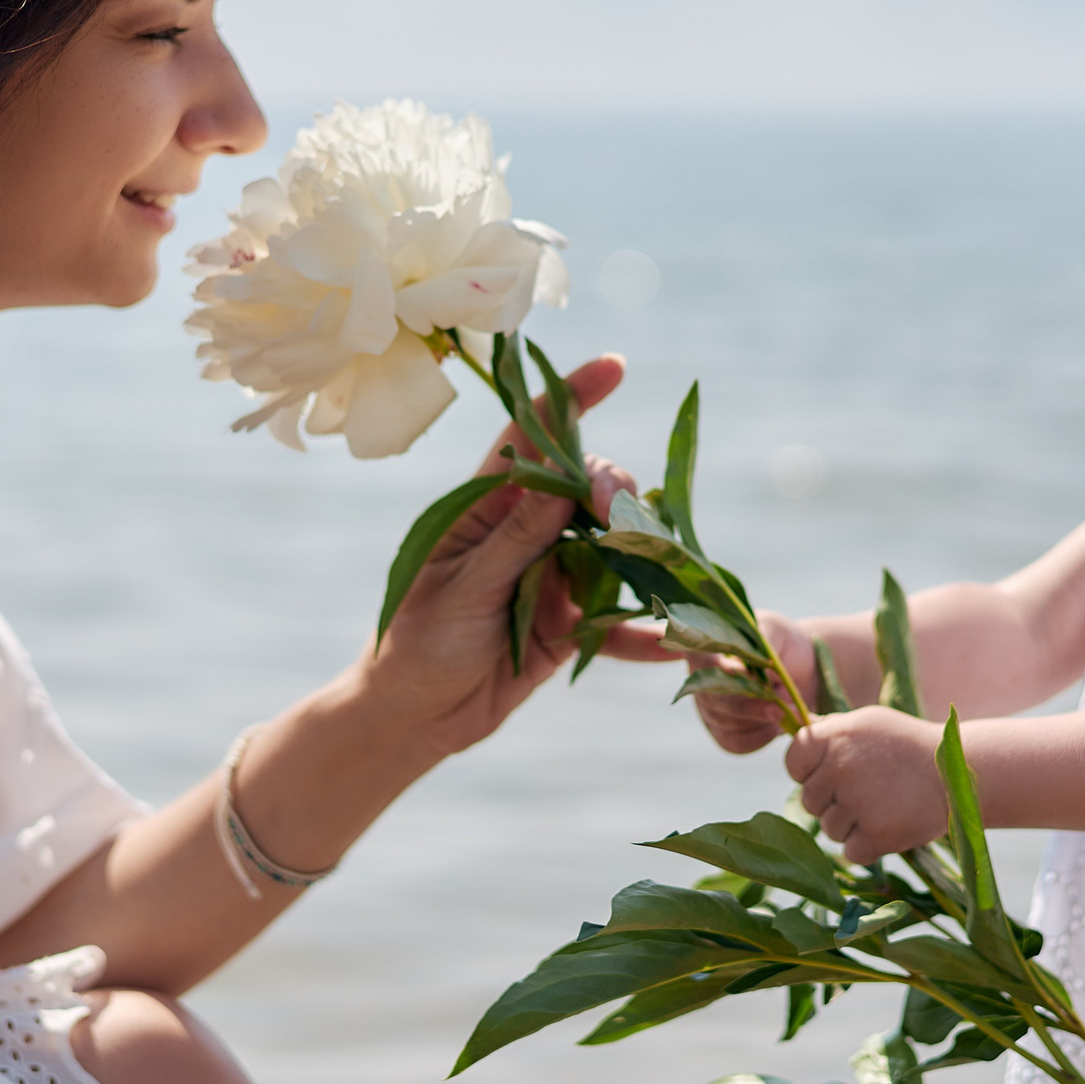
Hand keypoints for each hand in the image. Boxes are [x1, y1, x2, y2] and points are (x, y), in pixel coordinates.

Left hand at [363, 355, 636, 758]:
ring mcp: (551, 575)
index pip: (532, 436)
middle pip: (587, 489)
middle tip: (620, 521)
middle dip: (614, 494)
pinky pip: (617, 620)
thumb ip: (514, 540)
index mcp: (485, 507)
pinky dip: (643, 632)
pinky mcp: (569, 624)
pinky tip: (672, 643)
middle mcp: (525, 531)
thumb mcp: (463, 589)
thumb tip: (561, 480)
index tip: (614, 366)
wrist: (412, 716)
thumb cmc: (417, 643)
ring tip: (662, 569)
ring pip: (612, 547)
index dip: (572, 397)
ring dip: (640, 556)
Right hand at [694, 612, 819, 753]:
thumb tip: (751, 661)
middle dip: (746, 705)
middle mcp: (699, 676)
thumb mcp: (773, 631)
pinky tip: (775, 727)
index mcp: (706, 644)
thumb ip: (760, 639)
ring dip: (758, 719)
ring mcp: (708, 706)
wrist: (805, 670)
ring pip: (722, 722)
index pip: (693, 655)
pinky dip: (758, 738)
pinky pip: (732, 742)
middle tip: (779, 707)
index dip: (688, 661)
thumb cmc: (782, 643)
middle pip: (710, 697)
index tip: (730, 671)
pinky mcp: (722, 730)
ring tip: (787, 708)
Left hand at [786, 707, 949, 865]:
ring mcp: (858, 802)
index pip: (793, 761)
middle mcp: (841, 767)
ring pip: (830, 829)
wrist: (958, 772)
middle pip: (809, 800)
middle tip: (866, 792)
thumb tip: (796, 739)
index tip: (830, 774)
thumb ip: (830, 732)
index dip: (807, 772)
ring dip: (852, 825)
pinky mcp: (877, 834)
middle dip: (832, 802)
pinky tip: (889, 825)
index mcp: (834, 735)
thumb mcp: (868, 723)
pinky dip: (868, 846)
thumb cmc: (907, 745)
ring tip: (883, 806)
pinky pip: (851, 852)